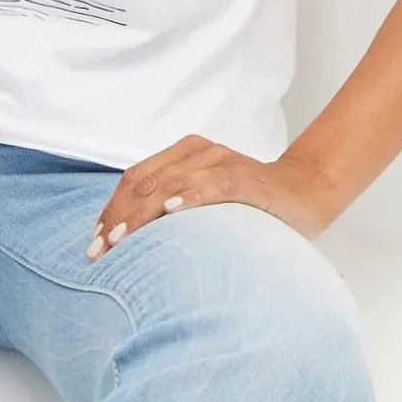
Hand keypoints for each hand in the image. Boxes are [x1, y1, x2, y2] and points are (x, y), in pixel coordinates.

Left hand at [86, 136, 333, 260]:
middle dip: (119, 217)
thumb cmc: (248, 204)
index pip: (136, 179)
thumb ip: (173, 210)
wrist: (305, 192)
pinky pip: (215, 184)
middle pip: (146, 181)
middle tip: (101, 250)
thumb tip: (129, 241)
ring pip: (172, 181)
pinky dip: (191, 196)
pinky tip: (172, 211)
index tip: (96, 241)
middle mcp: (199, 152)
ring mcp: (223, 162)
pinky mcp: (247, 178)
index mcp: (184, 154)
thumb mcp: (204, 202)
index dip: (112, 209)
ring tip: (122, 239)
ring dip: (143, 212)